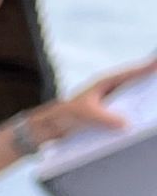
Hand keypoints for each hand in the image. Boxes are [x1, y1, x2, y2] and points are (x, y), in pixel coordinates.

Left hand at [42, 46, 156, 138]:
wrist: (50, 127)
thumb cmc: (64, 115)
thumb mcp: (86, 115)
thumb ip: (105, 118)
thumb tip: (126, 124)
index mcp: (103, 83)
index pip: (128, 74)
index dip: (144, 68)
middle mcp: (107, 90)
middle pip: (132, 83)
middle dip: (146, 80)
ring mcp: (107, 102)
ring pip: (129, 98)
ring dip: (141, 99)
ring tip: (154, 99)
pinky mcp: (105, 114)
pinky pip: (123, 112)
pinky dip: (132, 114)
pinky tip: (141, 120)